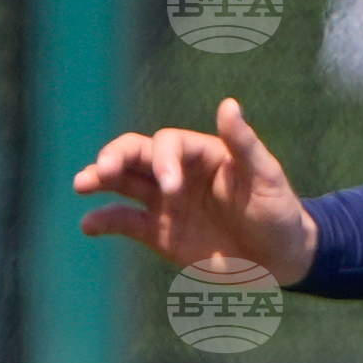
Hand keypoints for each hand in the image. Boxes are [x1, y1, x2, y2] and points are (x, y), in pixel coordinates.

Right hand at [75, 97, 317, 283]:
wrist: (280, 259)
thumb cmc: (278, 211)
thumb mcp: (267, 177)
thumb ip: (244, 144)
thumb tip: (228, 104)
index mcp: (203, 154)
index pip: (168, 143)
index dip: (163, 160)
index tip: (171, 188)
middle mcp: (178, 172)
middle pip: (136, 154)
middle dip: (116, 157)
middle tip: (102, 171)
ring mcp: (165, 202)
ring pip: (124, 183)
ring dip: (101, 180)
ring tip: (81, 185)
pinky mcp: (159, 233)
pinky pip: (126, 222)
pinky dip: (105, 220)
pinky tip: (88, 224)